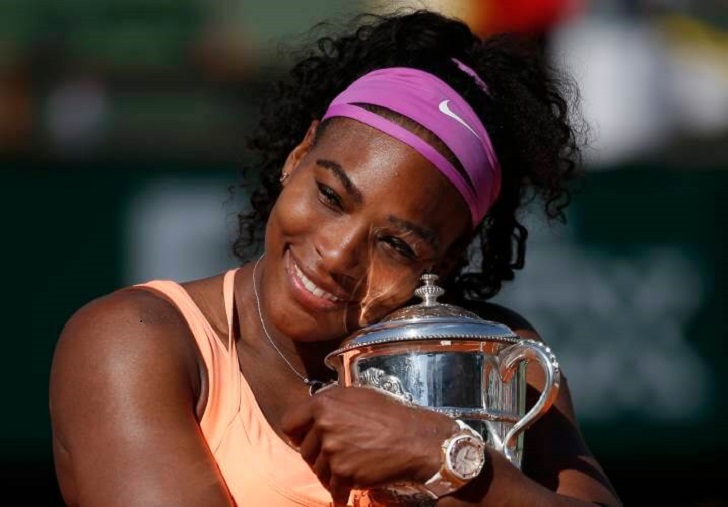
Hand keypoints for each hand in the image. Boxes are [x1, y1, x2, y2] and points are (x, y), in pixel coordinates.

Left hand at [281, 385, 457, 505]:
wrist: (414, 440)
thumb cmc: (389, 415)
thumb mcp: (356, 396)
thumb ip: (330, 403)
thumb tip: (312, 414)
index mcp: (323, 404)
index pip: (289, 423)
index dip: (298, 432)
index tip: (307, 438)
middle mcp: (323, 426)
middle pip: (304, 450)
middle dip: (318, 455)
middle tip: (339, 453)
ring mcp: (332, 451)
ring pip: (317, 471)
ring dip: (331, 473)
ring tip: (351, 466)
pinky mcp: (343, 474)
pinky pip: (333, 489)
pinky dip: (341, 493)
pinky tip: (350, 489)